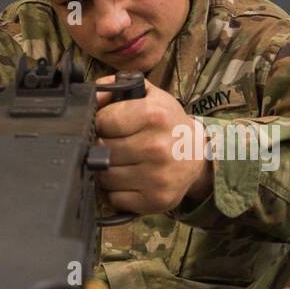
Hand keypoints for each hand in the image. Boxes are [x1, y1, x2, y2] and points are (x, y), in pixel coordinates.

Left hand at [94, 76, 211, 213]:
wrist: (197, 155)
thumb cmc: (168, 123)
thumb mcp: (149, 96)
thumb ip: (117, 88)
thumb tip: (91, 97)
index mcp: (154, 115)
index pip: (103, 121)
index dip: (100, 123)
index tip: (107, 126)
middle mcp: (157, 147)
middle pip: (102, 150)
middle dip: (101, 147)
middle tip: (113, 145)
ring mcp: (157, 176)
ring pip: (105, 177)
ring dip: (106, 171)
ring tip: (120, 162)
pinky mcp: (156, 200)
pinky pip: (115, 198)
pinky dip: (115, 191)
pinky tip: (128, 180)